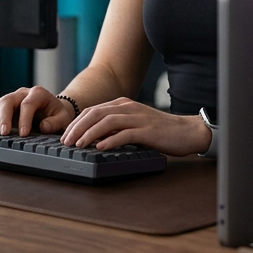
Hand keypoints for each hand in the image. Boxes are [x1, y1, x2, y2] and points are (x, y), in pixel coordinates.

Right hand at [0, 86, 74, 136]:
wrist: (53, 109)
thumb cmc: (58, 114)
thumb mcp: (63, 118)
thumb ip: (55, 122)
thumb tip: (43, 127)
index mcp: (38, 93)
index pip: (27, 104)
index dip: (24, 119)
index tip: (23, 134)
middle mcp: (22, 93)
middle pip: (8, 100)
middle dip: (4, 117)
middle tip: (3, 133)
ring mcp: (12, 99)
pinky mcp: (4, 107)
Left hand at [61, 98, 210, 157]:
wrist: (186, 132)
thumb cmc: (160, 131)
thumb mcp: (134, 125)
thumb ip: (116, 128)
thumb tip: (94, 137)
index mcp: (123, 104)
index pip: (93, 110)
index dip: (76, 123)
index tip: (65, 136)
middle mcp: (128, 108)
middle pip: (96, 114)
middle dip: (77, 128)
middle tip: (65, 142)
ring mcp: (138, 118)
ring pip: (107, 122)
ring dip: (89, 134)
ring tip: (78, 145)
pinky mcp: (147, 131)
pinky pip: (124, 134)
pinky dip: (110, 140)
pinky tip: (100, 148)